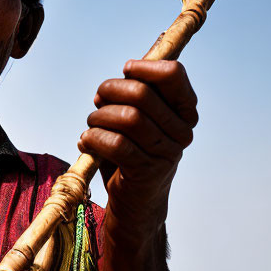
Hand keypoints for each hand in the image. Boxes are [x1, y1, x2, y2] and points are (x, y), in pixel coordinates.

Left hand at [78, 59, 197, 242]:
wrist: (136, 202)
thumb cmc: (133, 153)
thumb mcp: (137, 120)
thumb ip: (131, 96)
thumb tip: (113, 82)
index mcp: (185, 112)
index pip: (174, 74)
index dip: (145, 67)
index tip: (126, 70)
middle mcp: (182, 131)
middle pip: (142, 94)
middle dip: (110, 90)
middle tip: (98, 100)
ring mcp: (167, 153)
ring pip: (127, 118)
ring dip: (99, 117)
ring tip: (91, 124)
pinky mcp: (146, 172)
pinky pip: (115, 144)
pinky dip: (93, 138)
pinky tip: (86, 141)